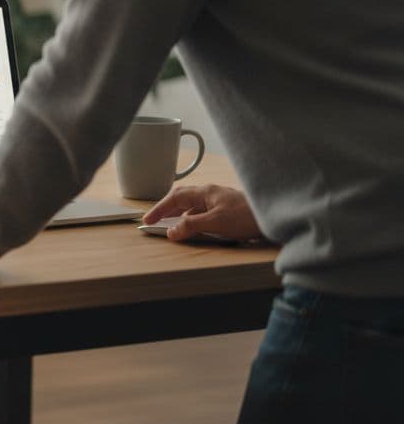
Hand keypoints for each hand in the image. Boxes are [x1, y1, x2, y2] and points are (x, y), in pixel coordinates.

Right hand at [142, 184, 261, 242]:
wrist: (275, 215)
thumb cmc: (248, 216)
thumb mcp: (216, 222)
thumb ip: (191, 225)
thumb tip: (171, 231)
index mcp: (205, 192)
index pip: (175, 197)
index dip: (160, 208)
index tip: (148, 219)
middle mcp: (211, 194)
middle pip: (182, 198)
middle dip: (167, 209)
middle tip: (155, 221)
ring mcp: (219, 201)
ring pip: (193, 206)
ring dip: (179, 214)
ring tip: (171, 225)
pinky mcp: (227, 210)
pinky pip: (203, 212)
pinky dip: (192, 219)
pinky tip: (194, 227)